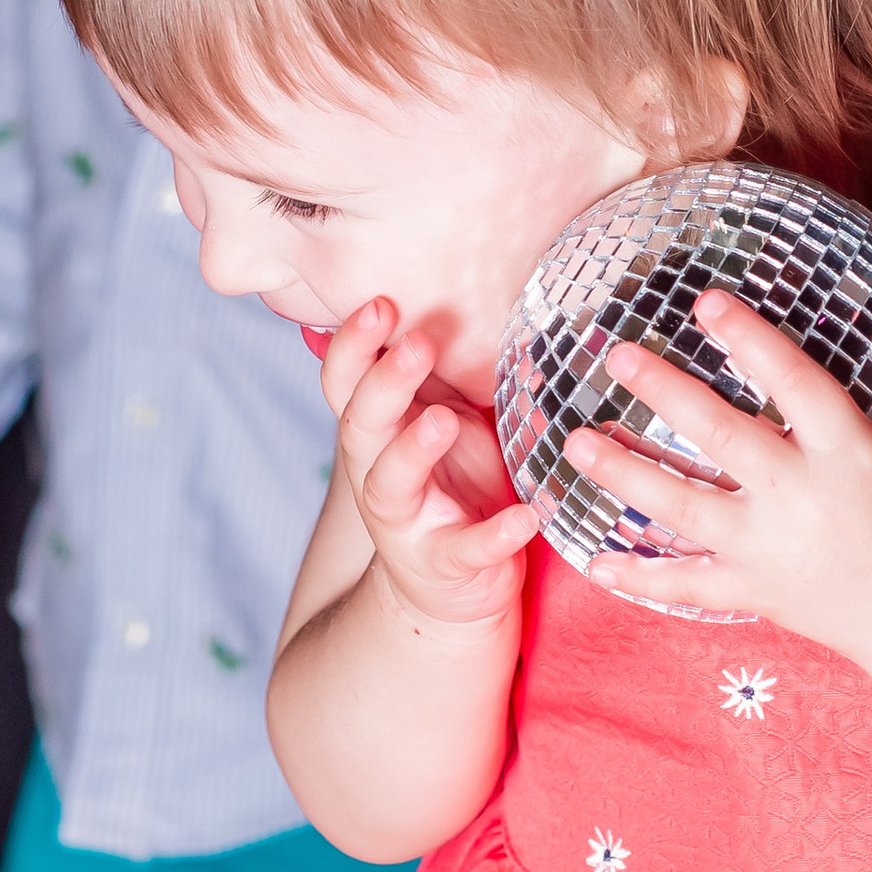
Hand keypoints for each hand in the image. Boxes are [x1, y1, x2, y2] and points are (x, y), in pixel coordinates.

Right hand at [325, 296, 539, 632]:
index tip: (380, 301)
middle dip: (384, 381)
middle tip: (415, 342)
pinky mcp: (445, 563)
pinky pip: (467, 548)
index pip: (347, 380)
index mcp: (377, 429)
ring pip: (390, 482)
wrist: (449, 587)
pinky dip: (494, 535)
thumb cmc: (450, 483)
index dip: (354, 344)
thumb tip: (469, 284)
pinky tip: (525, 518)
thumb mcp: (440, 418)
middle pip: (361, 422)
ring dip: (413, 449)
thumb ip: (440, 371)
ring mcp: (406, 521)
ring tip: (443, 421)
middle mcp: (376, 471)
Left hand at [571, 297, 871, 689]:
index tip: (705, 302)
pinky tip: (595, 558)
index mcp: (851, 454)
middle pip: (720, 437)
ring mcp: (771, 551)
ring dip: (627, 473)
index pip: (791, 382)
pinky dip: (641, 576)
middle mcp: (801, 499)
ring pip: (685, 508)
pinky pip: (689, 585)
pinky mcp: (757, 594)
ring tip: (575, 442)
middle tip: (616, 355)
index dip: (748, 339)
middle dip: (664, 392)